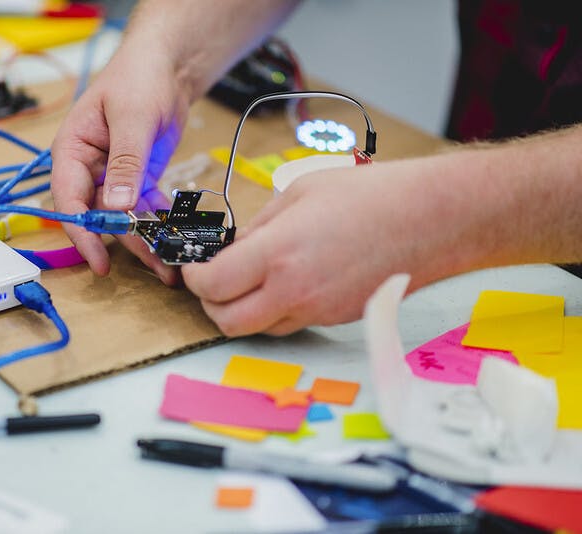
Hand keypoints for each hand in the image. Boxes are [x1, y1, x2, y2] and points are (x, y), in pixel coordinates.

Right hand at [51, 41, 191, 284]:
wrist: (167, 64)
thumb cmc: (138, 77)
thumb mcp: (132, 118)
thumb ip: (124, 163)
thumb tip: (115, 206)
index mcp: (73, 151)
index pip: (70, 200)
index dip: (82, 233)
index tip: (98, 260)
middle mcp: (90, 169)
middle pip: (101, 216)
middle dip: (126, 245)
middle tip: (153, 269)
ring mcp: (116, 177)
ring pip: (127, 217)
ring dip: (147, 241)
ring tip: (170, 268)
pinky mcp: (140, 179)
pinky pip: (147, 208)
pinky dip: (161, 223)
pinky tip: (176, 240)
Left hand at [181, 158, 449, 335]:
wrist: (433, 220)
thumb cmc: (372, 196)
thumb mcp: (300, 192)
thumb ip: (259, 226)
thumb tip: (233, 248)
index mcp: (279, 254)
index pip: (213, 286)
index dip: (194, 277)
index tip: (195, 265)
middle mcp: (295, 292)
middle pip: (227, 323)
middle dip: (210, 303)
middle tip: (212, 280)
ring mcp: (317, 311)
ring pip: (257, 329)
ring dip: (242, 310)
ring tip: (247, 280)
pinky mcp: (335, 319)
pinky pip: (289, 324)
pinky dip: (273, 311)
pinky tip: (282, 283)